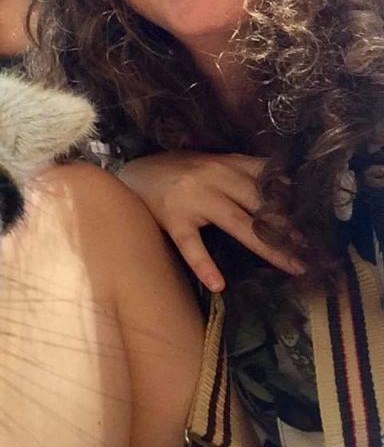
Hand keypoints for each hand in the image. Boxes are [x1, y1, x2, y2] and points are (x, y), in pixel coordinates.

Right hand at [117, 151, 304, 290]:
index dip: (293, 199)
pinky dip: (205, 265)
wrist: (130, 174)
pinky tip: (218, 284)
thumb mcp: (207, 164)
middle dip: (290, 227)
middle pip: (261, 203)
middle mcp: (212, 176)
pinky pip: (191, 245)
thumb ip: (237, 173)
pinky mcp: (172, 218)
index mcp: (224, 162)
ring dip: (268, 247)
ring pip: (239, 223)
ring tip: (291, 266)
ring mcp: (192, 198)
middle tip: (312, 250)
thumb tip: (281, 191)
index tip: (315, 218)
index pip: (268, 178)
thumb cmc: (173, 172)